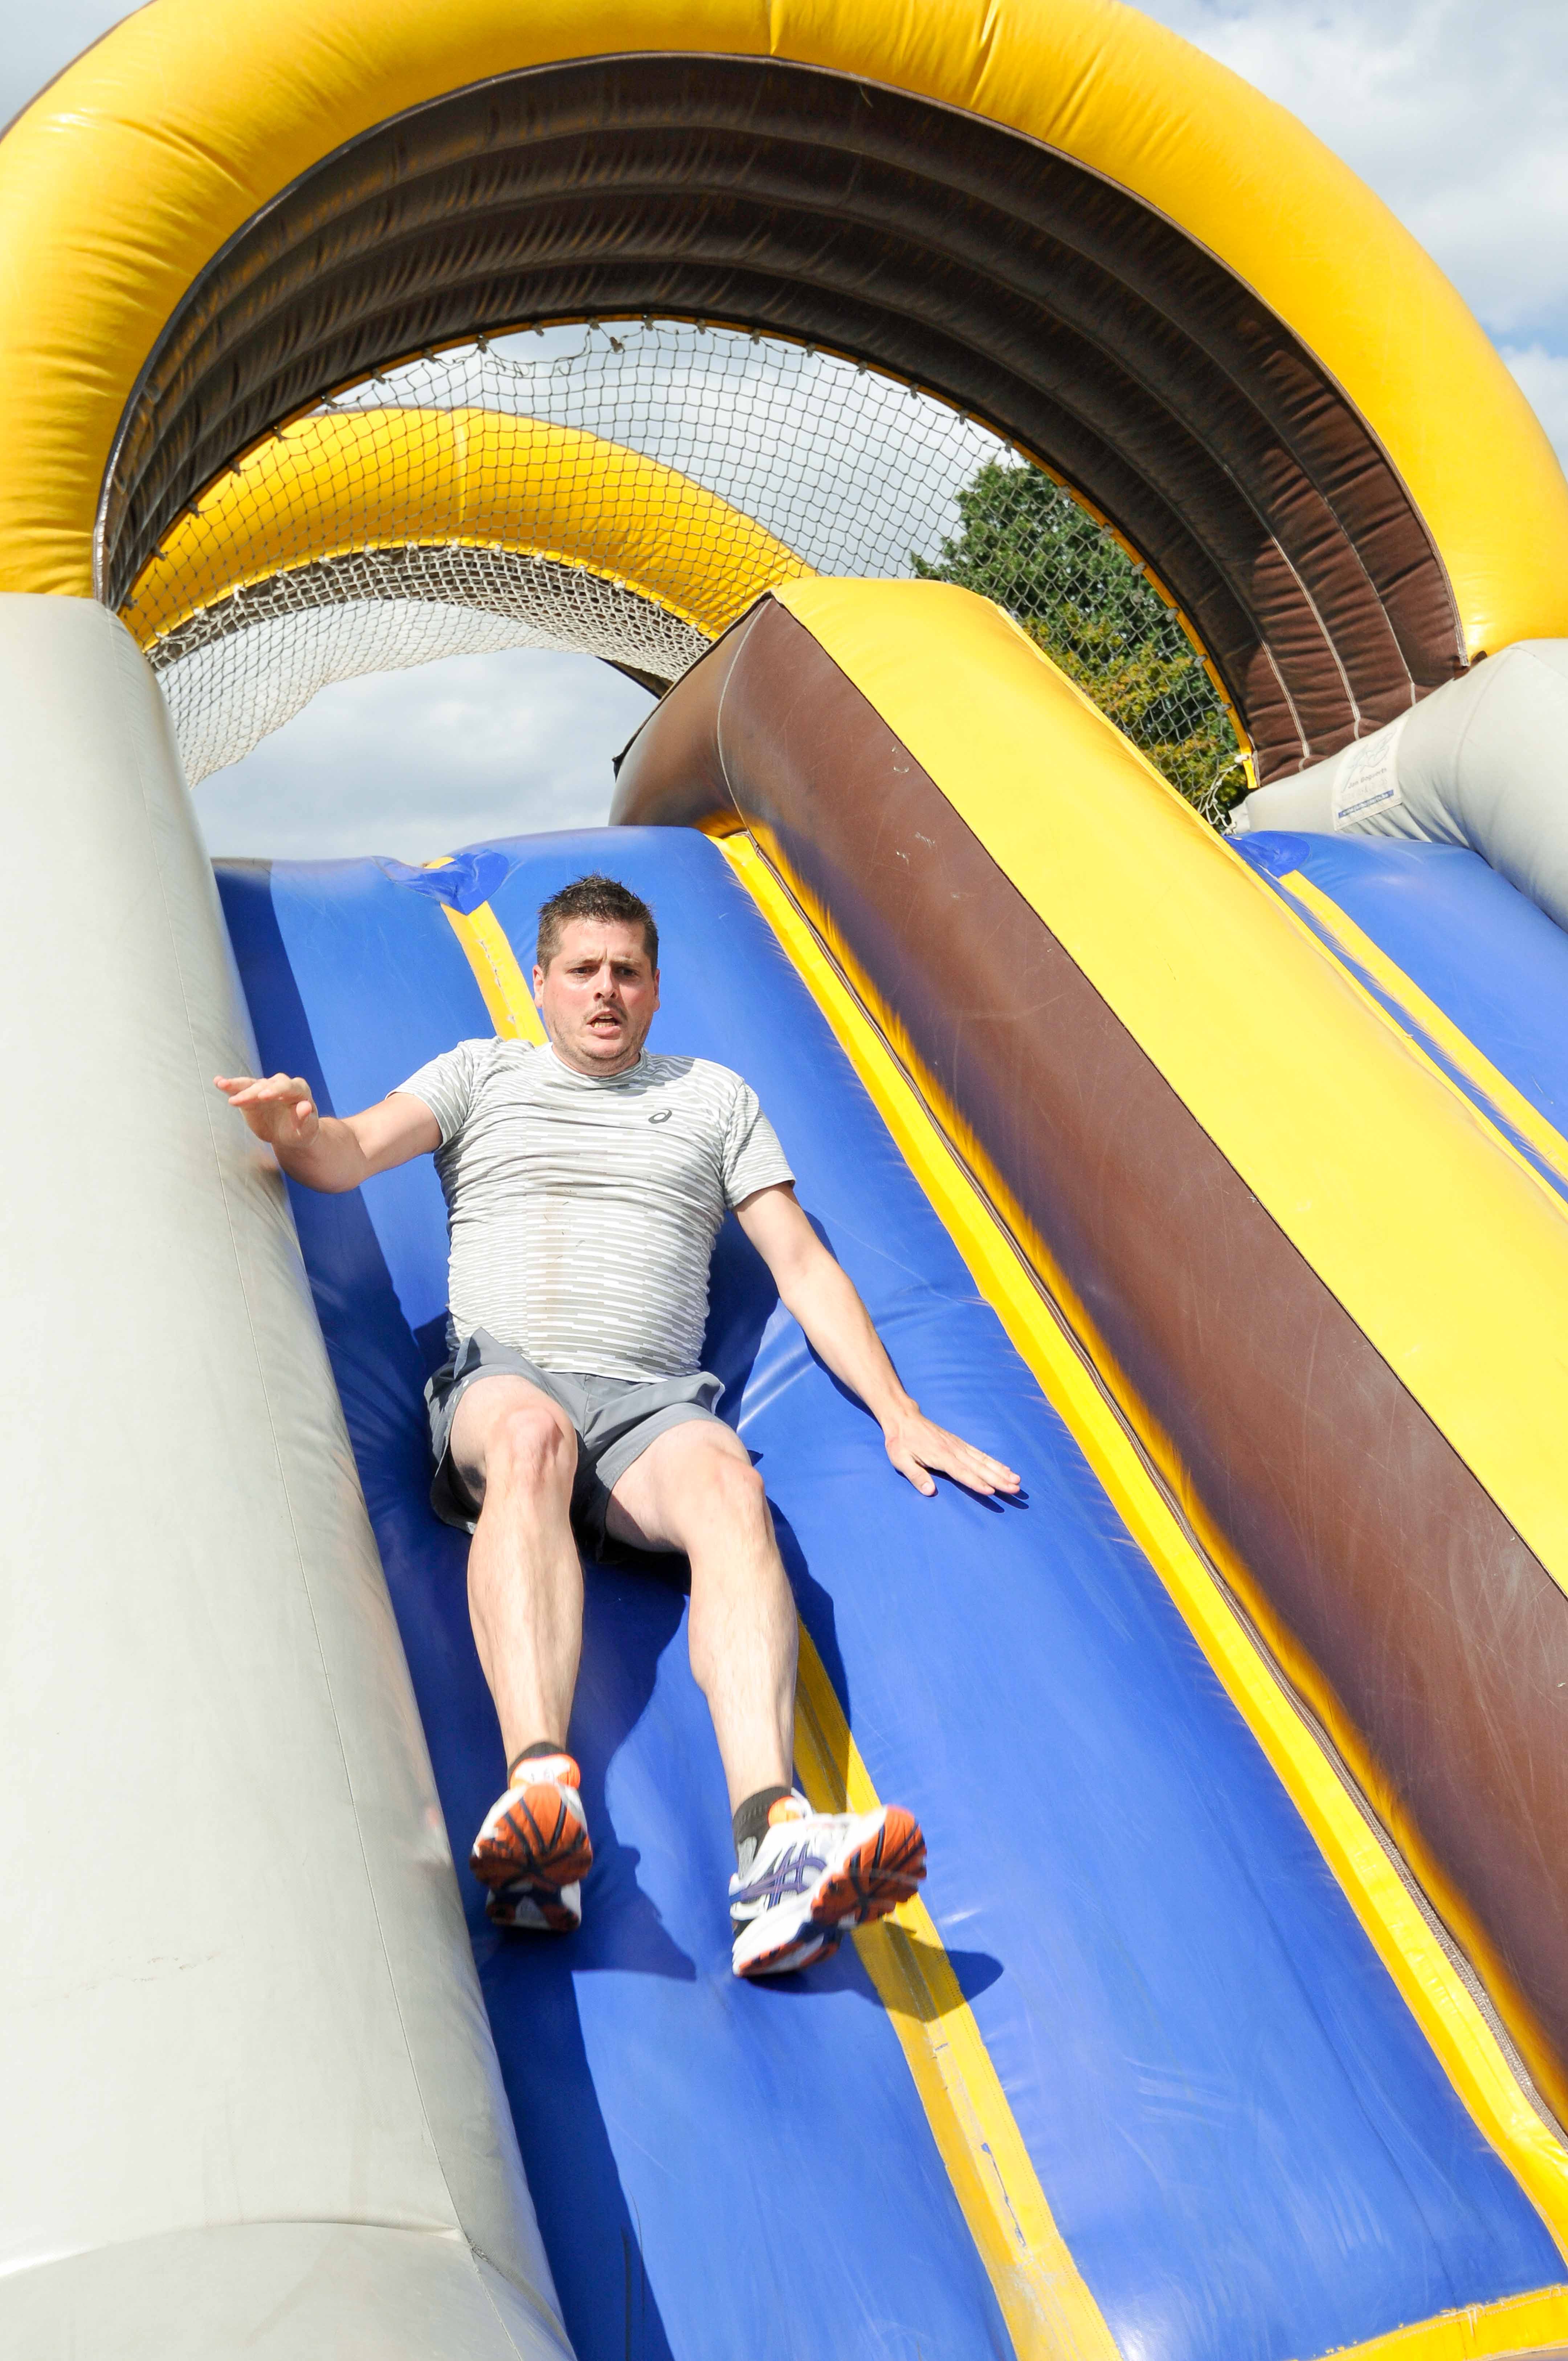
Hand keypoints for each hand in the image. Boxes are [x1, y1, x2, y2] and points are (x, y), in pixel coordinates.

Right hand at [214, 1071, 319, 1150]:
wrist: (290, 1135)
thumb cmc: (301, 1131)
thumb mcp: (307, 1130)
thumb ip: (305, 1118)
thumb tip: (305, 1106)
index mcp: (298, 1090)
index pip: (286, 1086)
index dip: (275, 1091)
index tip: (263, 1097)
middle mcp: (281, 1085)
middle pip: (265, 1085)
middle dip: (252, 1092)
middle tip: (240, 1100)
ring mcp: (265, 1088)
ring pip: (251, 1085)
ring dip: (236, 1085)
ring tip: (222, 1085)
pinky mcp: (252, 1095)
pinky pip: (241, 1089)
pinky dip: (230, 1086)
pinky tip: (218, 1082)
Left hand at [882, 1406, 1020, 1499]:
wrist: (904, 1419)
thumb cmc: (900, 1442)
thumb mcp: (901, 1460)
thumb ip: (916, 1475)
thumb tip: (929, 1491)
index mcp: (940, 1456)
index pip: (962, 1473)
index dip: (976, 1482)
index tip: (992, 1491)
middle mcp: (954, 1451)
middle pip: (979, 1468)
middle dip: (999, 1479)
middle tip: (1016, 1489)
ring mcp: (959, 1446)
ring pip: (984, 1460)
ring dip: (1001, 1471)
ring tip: (1017, 1481)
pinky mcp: (960, 1444)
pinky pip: (980, 1454)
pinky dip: (995, 1462)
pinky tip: (1006, 1468)